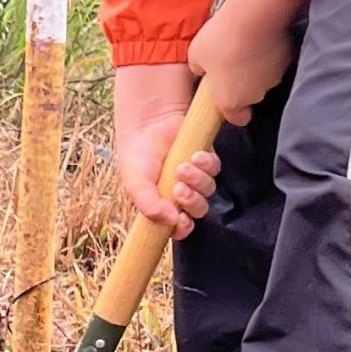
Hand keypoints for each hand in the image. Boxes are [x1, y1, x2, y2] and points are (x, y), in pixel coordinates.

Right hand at [112, 65, 218, 239]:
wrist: (146, 124)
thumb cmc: (137, 156)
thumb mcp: (136, 184)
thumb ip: (149, 206)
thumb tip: (172, 221)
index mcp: (164, 205)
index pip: (180, 227)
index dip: (184, 228)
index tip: (181, 221)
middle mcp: (182, 193)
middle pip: (198, 209)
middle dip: (192, 202)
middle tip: (179, 189)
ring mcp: (196, 177)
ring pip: (208, 189)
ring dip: (197, 181)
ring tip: (182, 167)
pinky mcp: (205, 159)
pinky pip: (214, 168)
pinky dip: (206, 164)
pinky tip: (194, 155)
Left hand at [188, 0, 302, 123]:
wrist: (253, 16)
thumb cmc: (220, 39)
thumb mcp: (195, 55)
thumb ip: (199, 69)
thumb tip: (205, 70)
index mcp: (231, 101)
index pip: (238, 119)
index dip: (233, 111)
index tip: (226, 96)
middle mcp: (255, 95)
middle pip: (250, 97)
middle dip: (242, 84)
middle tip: (232, 62)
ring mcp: (274, 79)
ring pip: (264, 79)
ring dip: (257, 69)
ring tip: (247, 46)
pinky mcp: (288, 61)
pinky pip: (277, 62)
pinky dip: (270, 55)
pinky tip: (261, 38)